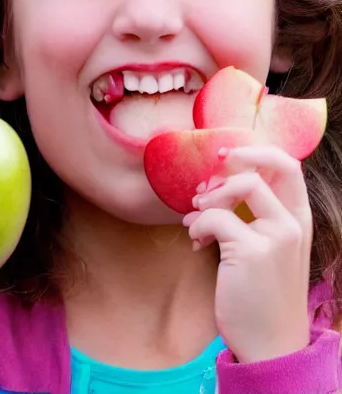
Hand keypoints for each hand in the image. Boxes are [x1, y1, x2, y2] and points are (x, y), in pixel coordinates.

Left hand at [182, 145, 311, 363]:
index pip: (289, 165)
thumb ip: (254, 218)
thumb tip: (214, 185)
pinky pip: (215, 217)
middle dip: (234, 164)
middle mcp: (294, 223)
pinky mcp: (252, 253)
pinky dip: (197, 225)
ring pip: (244, 185)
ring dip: (211, 196)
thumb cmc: (262, 295)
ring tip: (196, 217)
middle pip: (273, 164)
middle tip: (205, 187)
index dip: (256, 151)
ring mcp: (277, 237)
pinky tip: (196, 242)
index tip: (225, 156)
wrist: (271, 345)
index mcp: (299, 220)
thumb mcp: (269, 250)